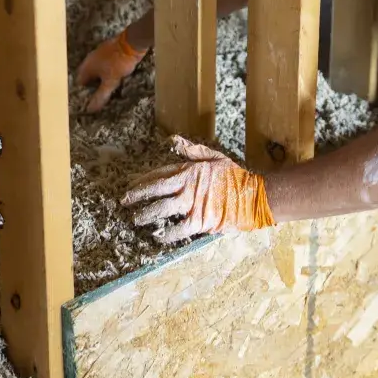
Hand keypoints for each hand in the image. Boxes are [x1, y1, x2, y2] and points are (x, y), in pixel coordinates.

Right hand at [75, 30, 146, 112]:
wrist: (132, 43)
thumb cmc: (118, 63)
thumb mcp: (110, 82)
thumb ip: (100, 95)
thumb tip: (90, 109)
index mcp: (87, 66)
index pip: (79, 82)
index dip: (83, 92)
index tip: (89, 101)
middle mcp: (90, 59)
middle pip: (87, 76)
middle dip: (92, 86)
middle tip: (98, 97)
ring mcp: (99, 54)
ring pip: (96, 70)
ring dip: (99, 79)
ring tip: (106, 89)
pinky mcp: (108, 52)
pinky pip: (104, 65)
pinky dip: (106, 72)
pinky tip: (113, 77)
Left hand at [121, 136, 274, 243]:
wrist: (254, 196)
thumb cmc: (234, 175)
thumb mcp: (214, 157)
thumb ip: (193, 151)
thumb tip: (175, 141)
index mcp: (188, 171)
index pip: (158, 175)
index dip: (141, 180)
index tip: (129, 184)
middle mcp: (187, 187)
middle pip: (154, 190)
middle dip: (136, 196)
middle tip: (124, 201)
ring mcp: (192, 204)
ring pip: (161, 210)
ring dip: (146, 215)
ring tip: (136, 219)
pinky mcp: (200, 222)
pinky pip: (177, 229)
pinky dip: (166, 234)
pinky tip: (158, 236)